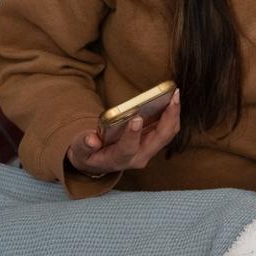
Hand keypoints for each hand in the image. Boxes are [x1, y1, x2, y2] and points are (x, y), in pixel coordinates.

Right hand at [66, 90, 180, 176]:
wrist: (98, 160)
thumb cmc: (89, 153)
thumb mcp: (80, 150)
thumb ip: (84, 144)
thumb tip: (90, 139)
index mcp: (118, 159)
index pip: (128, 149)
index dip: (132, 135)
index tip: (136, 118)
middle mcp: (138, 157)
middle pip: (158, 140)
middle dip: (168, 118)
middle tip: (172, 98)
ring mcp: (148, 150)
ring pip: (167, 134)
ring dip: (173, 115)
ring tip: (174, 94)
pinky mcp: (153, 142)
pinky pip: (167, 130)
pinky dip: (171, 115)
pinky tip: (172, 98)